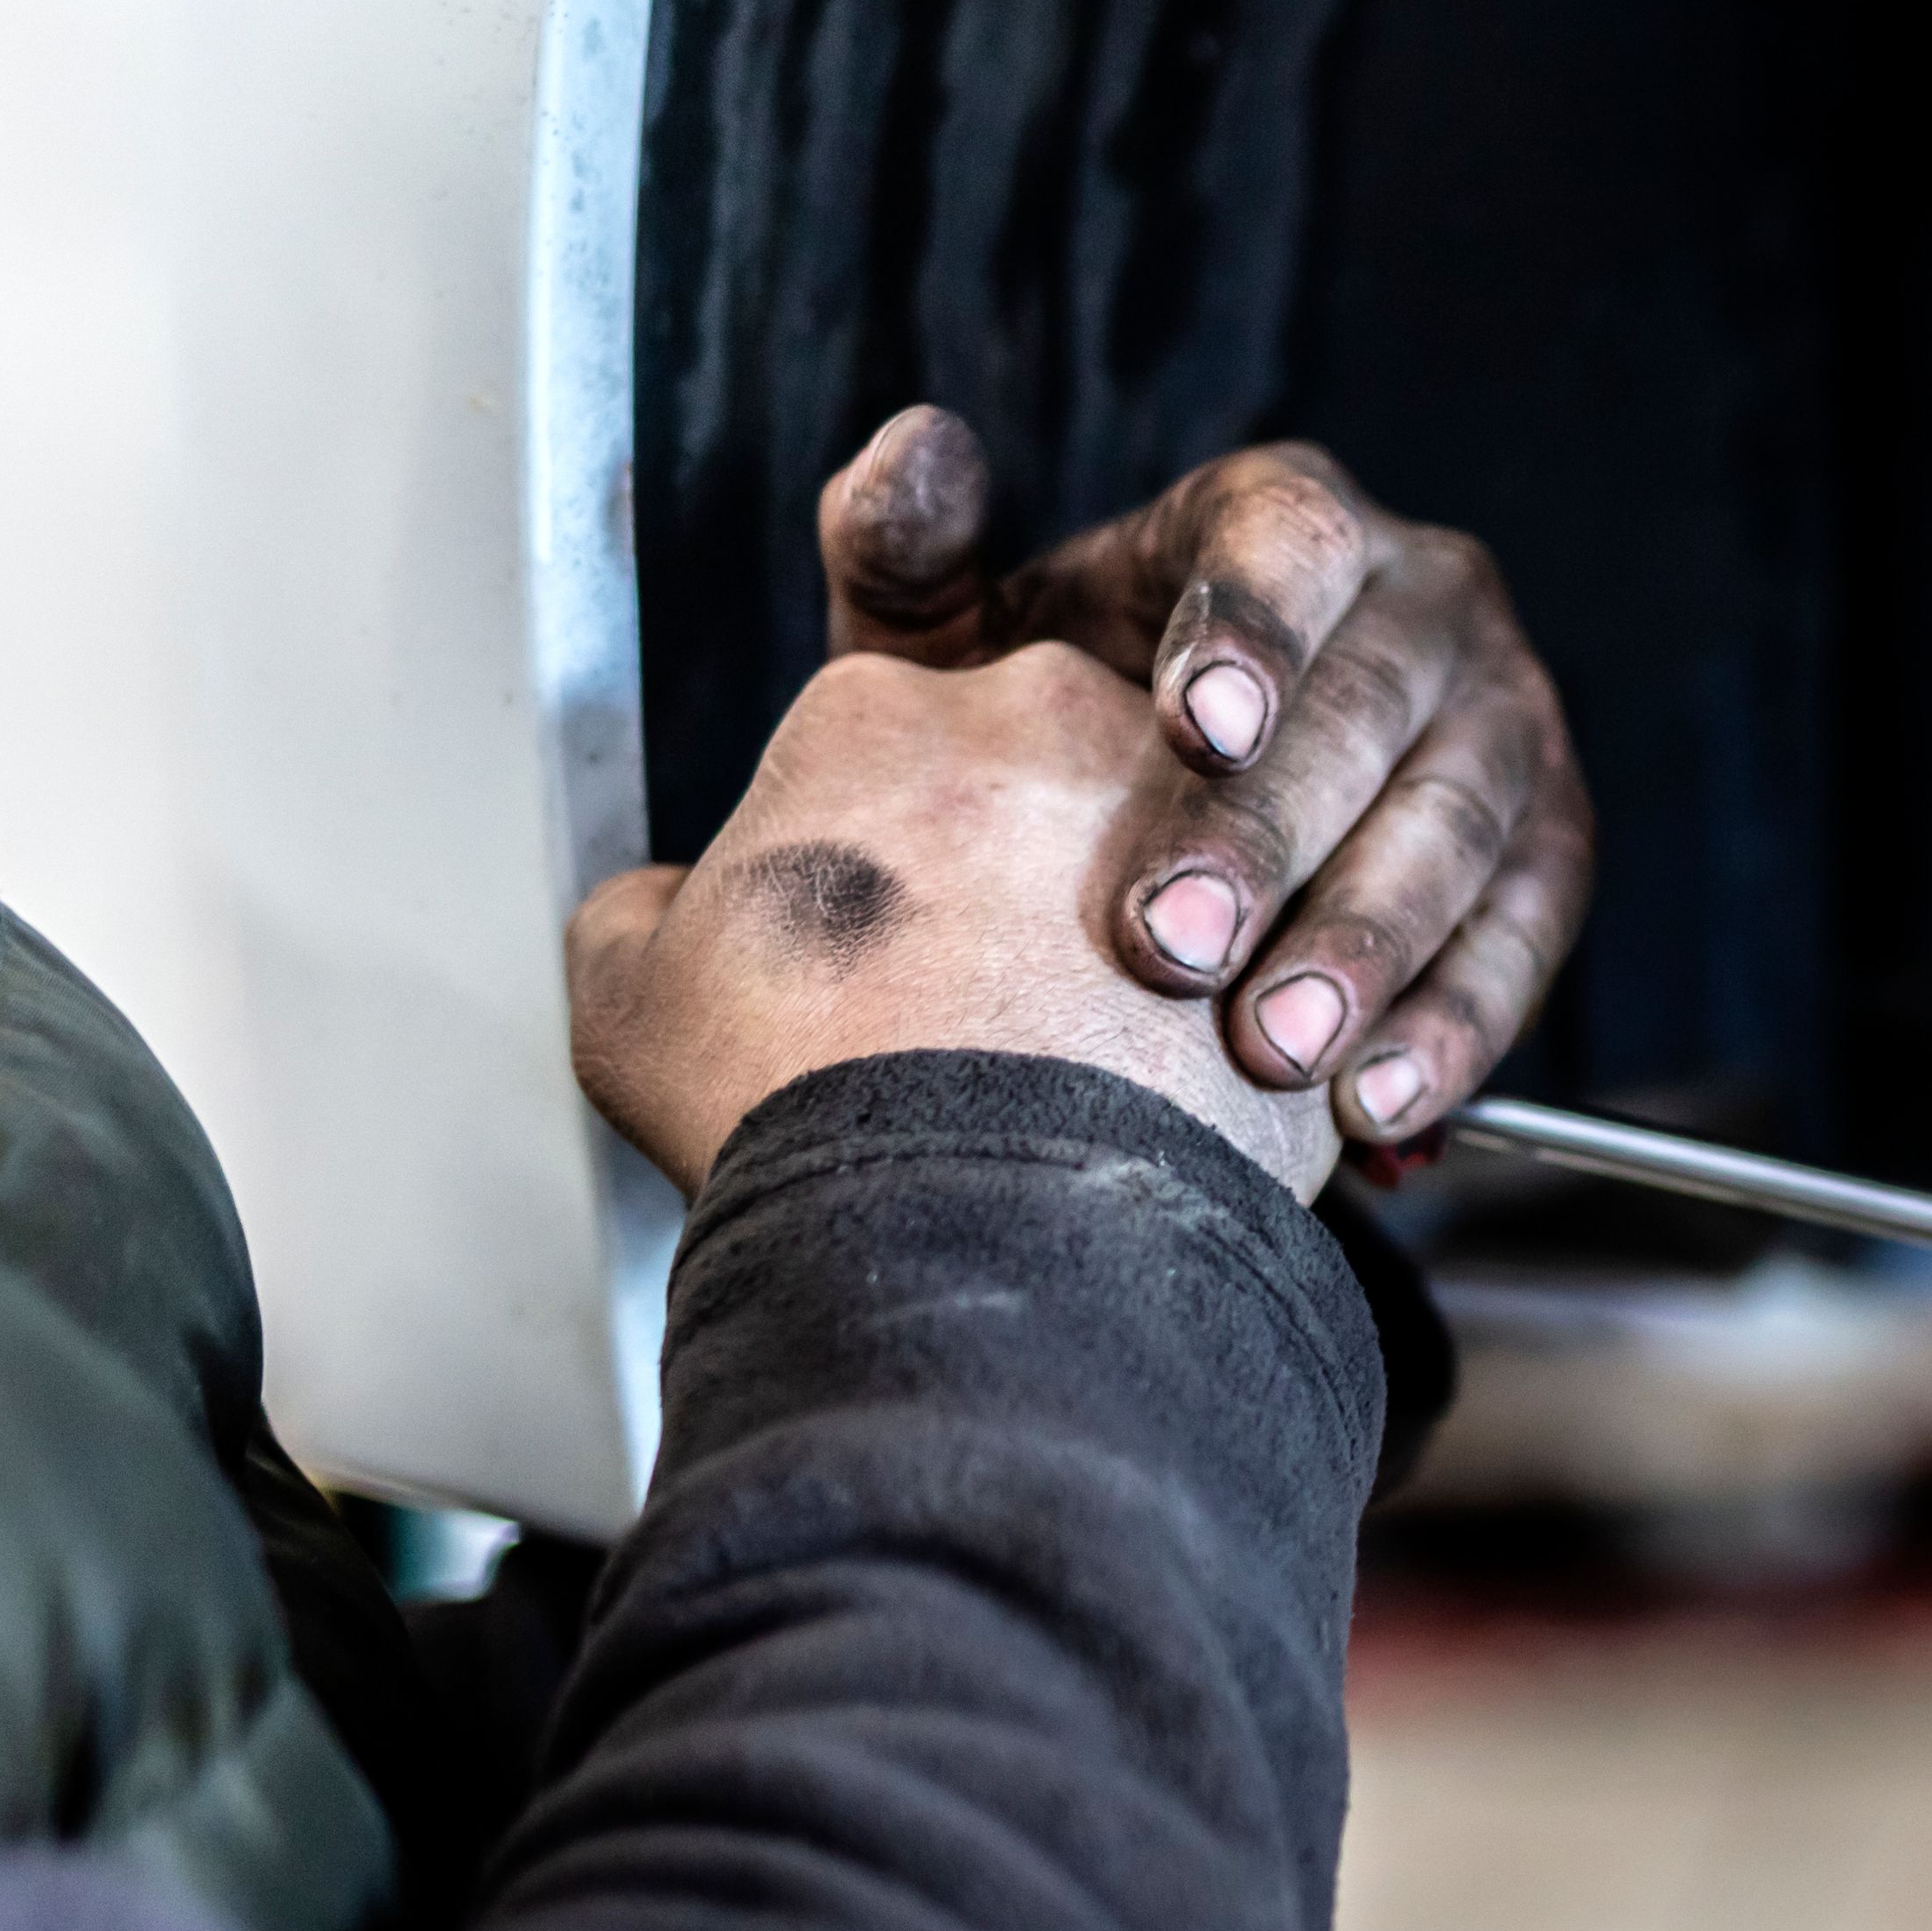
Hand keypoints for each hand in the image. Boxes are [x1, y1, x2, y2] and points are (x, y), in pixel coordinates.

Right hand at [568, 647, 1338, 1202]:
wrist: (979, 1222)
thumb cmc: (808, 1098)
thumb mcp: (631, 996)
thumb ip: (642, 915)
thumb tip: (658, 911)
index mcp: (885, 708)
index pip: (878, 747)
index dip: (871, 856)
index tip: (871, 943)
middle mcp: (1056, 718)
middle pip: (1040, 778)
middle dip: (1023, 875)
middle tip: (988, 1002)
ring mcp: (1196, 816)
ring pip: (1178, 860)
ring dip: (1147, 943)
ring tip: (1092, 1067)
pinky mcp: (1301, 922)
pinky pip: (1273, 961)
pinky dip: (1235, 1024)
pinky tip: (1182, 1103)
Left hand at [816, 407, 1593, 1155]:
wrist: (1160, 827)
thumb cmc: (1058, 722)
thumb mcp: (968, 636)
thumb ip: (909, 551)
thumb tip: (915, 452)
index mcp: (1291, 517)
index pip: (1293, 545)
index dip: (1253, 630)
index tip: (1191, 728)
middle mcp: (1427, 596)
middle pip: (1373, 706)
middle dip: (1275, 838)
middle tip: (1172, 949)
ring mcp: (1507, 720)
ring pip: (1463, 829)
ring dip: (1370, 949)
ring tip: (1271, 1053)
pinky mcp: (1556, 842)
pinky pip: (1526, 936)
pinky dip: (1455, 1027)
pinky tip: (1370, 1103)